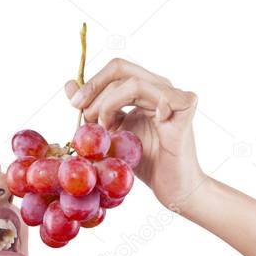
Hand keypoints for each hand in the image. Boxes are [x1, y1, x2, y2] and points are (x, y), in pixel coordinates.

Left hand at [64, 58, 204, 210]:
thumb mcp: (111, 133)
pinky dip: (137, 111)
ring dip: (109, 105)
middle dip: (94, 91)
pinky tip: (128, 132)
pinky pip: (159, 97)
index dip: (91, 83)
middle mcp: (160, 87)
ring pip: (133, 83)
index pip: (115, 69)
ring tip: (105, 131)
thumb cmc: (147, 163)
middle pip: (120, 69)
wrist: (173, 187)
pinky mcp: (185, 108)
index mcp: (145, 89)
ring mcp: (174, 95)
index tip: (74, 105)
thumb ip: (93, 109)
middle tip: (85, 119)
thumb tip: (69, 85)